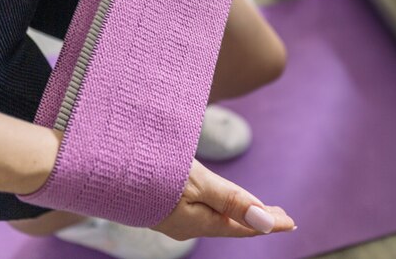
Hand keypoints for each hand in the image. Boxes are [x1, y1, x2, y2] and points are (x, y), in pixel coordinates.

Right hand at [152, 159, 294, 239]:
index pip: (243, 225)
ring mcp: (174, 214)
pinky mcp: (163, 202)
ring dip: (239, 210)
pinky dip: (219, 204)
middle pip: (231, 222)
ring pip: (216, 215)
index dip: (268, 222)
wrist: (105, 169)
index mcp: (199, 222)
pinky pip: (201, 208)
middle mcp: (188, 222)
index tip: (290, 222)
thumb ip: (231, 200)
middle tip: (281, 216)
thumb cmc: (152, 174)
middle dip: (257, 218)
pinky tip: (218, 200)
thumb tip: (265, 220)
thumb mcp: (197, 183)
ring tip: (255, 208)